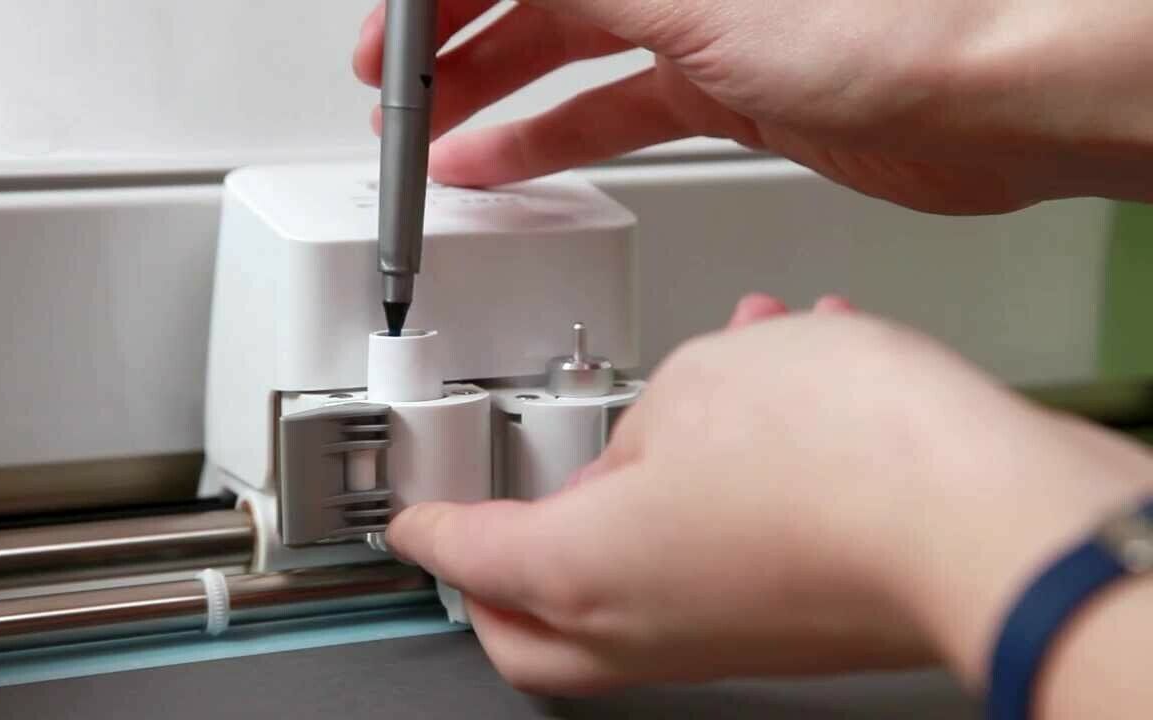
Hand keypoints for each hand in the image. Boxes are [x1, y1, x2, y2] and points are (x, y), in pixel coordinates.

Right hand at [355, 1, 1152, 212]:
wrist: (983, 98)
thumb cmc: (880, 17)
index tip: (393, 36)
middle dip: (456, 38)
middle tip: (396, 85)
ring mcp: (700, 23)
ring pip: (566, 51)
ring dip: (493, 96)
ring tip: (433, 138)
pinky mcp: (725, 87)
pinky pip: (612, 108)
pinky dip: (554, 140)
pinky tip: (506, 165)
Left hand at [387, 295, 1152, 696]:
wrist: (986, 518)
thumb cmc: (847, 455)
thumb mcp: (698, 383)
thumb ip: (647, 420)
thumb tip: (656, 444)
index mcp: (583, 568)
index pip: (469, 552)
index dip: (429, 525)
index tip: (412, 521)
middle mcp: (642, 626)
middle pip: (524, 626)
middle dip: (493, 577)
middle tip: (490, 522)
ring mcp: (719, 639)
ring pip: (621, 594)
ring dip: (622, 510)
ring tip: (663, 422)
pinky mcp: (785, 628)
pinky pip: (711, 568)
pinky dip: (705, 507)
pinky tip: (758, 423)